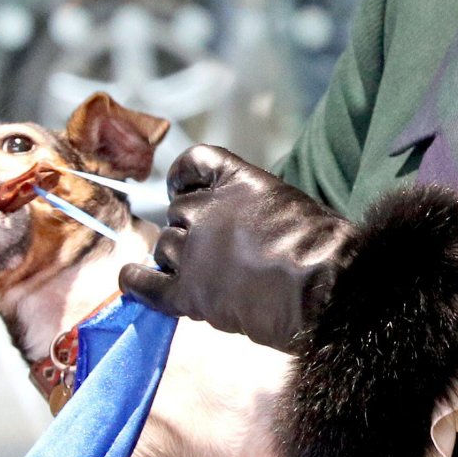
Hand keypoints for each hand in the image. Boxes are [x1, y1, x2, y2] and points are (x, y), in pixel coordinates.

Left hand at [119, 145, 354, 350]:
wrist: (326, 289)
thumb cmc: (325, 249)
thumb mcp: (292, 205)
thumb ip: (257, 207)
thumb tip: (248, 227)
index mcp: (238, 181)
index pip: (194, 163)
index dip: (185, 178)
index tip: (183, 189)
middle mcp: (206, 209)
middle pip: (177, 213)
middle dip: (189, 229)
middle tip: (214, 252)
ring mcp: (194, 251)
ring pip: (165, 247)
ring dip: (177, 258)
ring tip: (200, 274)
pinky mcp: (190, 292)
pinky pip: (148, 284)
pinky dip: (136, 281)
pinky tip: (131, 279)